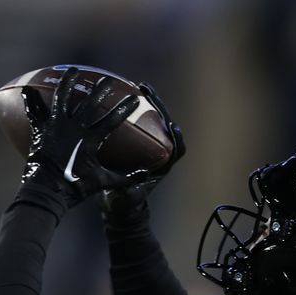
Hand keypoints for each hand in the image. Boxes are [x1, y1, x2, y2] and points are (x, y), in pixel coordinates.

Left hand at [20, 67, 141, 206]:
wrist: (46, 191)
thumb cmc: (76, 187)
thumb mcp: (103, 182)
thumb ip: (125, 178)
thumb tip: (146, 175)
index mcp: (89, 140)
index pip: (112, 121)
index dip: (125, 109)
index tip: (135, 99)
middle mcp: (72, 129)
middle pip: (89, 104)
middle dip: (101, 90)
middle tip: (108, 79)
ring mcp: (55, 127)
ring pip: (62, 98)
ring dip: (68, 83)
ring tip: (73, 69)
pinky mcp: (40, 130)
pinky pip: (34, 112)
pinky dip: (30, 101)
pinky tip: (27, 89)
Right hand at [98, 82, 185, 224]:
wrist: (118, 207)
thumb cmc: (126, 205)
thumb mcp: (128, 198)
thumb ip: (132, 193)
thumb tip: (136, 186)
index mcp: (162, 167)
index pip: (177, 150)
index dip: (177, 138)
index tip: (172, 127)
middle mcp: (159, 154)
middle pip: (166, 127)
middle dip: (160, 108)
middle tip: (148, 91)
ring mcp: (149, 147)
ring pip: (154, 120)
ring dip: (149, 103)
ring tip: (139, 87)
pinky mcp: (137, 143)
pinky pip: (140, 122)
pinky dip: (135, 108)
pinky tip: (124, 96)